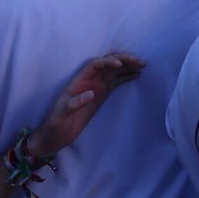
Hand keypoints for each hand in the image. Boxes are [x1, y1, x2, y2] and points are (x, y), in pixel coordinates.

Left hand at [27, 53, 145, 157]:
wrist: (56, 137)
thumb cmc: (55, 126)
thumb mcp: (61, 116)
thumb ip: (73, 104)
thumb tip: (91, 93)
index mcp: (78, 82)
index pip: (94, 66)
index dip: (107, 62)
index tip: (119, 64)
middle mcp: (88, 81)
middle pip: (107, 65)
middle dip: (123, 60)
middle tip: (139, 61)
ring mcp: (96, 88)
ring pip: (114, 72)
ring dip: (128, 66)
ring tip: (142, 64)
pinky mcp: (101, 95)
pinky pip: (116, 82)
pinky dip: (126, 77)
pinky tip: (136, 74)